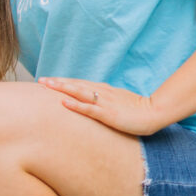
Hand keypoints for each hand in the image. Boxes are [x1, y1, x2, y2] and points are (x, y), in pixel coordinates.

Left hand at [37, 76, 161, 136]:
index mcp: (103, 91)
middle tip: (40, 80)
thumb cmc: (137, 109)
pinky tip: (64, 103)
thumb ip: (104, 102)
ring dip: (63, 88)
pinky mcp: (109, 114)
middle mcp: (102, 93)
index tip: (48, 81)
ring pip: (80, 92)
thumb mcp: (117, 103)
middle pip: (76, 85)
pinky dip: (76, 105)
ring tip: (47, 85)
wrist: (155, 113)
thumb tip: (92, 103)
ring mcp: (105, 103)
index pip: (79, 84)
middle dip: (58, 82)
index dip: (63, 82)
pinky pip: (90, 109)